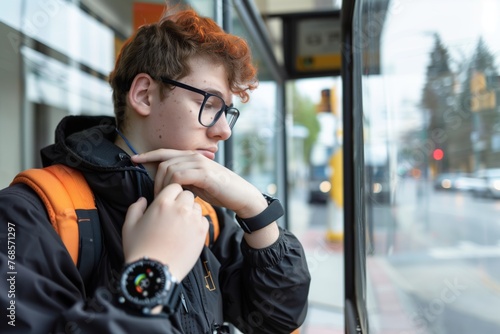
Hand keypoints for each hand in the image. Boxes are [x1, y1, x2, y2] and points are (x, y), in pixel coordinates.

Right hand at [122, 183, 207, 279]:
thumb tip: (143, 199)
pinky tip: (187, 233)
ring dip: (190, 211)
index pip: (174, 186)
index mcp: (162, 203)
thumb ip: (135, 208)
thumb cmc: (139, 249)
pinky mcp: (201, 232)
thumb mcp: (129, 226)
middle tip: (174, 214)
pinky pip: (203, 220)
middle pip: (187, 195)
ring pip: (196, 206)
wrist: (154, 272)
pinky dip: (197, 223)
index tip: (167, 203)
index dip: (170, 194)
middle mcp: (180, 208)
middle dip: (181, 201)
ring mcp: (193, 220)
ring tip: (180, 225)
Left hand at [132, 150, 267, 218]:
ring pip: (169, 169)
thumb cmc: (220, 192)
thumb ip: (184, 181)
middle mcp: (194, 156)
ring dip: (162, 185)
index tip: (133, 159)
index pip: (165, 152)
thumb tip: (168, 186)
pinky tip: (174, 196)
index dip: (148, 155)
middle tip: (155, 197)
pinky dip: (172, 186)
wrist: (241, 196)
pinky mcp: (204, 173)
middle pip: (164, 162)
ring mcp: (199, 163)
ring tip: (164, 199)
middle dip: (155, 179)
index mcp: (192, 157)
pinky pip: (179, 176)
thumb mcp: (198, 184)